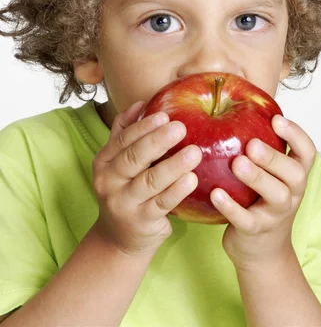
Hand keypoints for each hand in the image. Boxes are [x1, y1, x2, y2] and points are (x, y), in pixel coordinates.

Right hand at [91, 101, 201, 257]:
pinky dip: (177, 191)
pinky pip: (161, 203)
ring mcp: (123, 203)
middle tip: (181, 128)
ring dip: (173, 166)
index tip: (165, 115)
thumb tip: (141, 103)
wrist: (118, 238)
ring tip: (194, 152)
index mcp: (104, 161)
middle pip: (134, 157)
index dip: (143, 126)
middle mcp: (108, 182)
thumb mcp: (119, 162)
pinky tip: (192, 179)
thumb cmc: (126, 189)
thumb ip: (126, 133)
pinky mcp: (140, 222)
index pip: (123, 139)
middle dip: (158, 141)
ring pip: (149, 181)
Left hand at [210, 115, 316, 269]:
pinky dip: (231, 207)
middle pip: (294, 173)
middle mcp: (292, 193)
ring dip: (257, 178)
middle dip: (274, 156)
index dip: (296, 134)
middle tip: (251, 144)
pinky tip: (215, 193)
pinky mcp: (257, 231)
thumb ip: (261, 147)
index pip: (307, 152)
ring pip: (276, 195)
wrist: (261, 250)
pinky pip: (247, 220)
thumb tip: (235, 103)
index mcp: (295, 174)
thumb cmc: (261, 201)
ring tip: (237, 163)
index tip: (277, 118)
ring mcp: (276, 214)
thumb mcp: (269, 174)